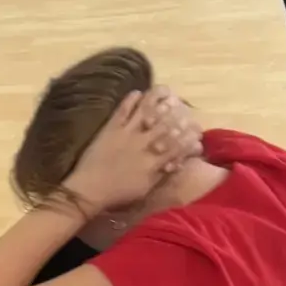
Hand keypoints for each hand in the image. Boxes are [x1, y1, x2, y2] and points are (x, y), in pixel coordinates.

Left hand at [63, 89, 203, 214]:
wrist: (89, 191)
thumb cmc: (118, 194)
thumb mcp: (145, 189)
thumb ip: (162, 174)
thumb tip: (177, 161)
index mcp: (154, 162)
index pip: (178, 145)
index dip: (189, 137)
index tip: (197, 130)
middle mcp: (144, 143)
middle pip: (166, 124)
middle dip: (178, 114)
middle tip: (184, 107)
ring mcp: (127, 133)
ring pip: (146, 111)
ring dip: (158, 100)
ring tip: (166, 91)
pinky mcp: (111, 128)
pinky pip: (123, 109)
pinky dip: (131, 99)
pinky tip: (138, 91)